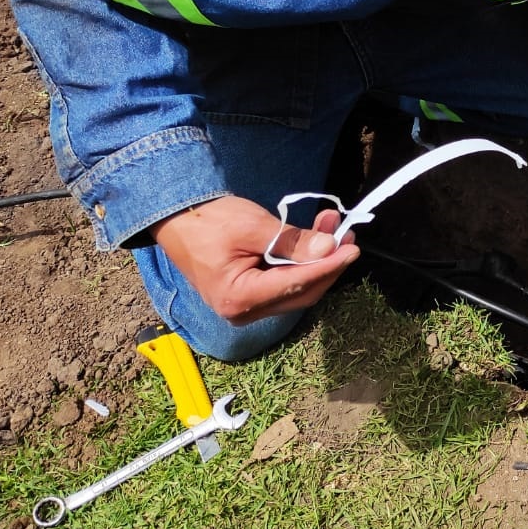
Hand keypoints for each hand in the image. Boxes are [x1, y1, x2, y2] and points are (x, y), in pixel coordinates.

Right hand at [151, 195, 358, 324]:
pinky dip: (301, 261)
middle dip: (327, 264)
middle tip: (346, 235)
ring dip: (317, 260)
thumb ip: (292, 242)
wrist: (175, 217)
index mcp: (239, 299)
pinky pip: (284, 282)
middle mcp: (243, 311)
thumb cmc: (207, 220)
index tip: (352, 249)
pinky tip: (315, 239)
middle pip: (300, 293)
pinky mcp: (249, 294)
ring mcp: (246, 306)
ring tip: (333, 228)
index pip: (296, 286)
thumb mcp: (253, 226)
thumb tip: (329, 249)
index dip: (328, 267)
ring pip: (295, 288)